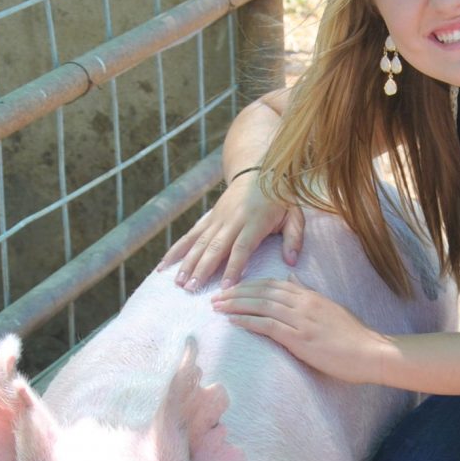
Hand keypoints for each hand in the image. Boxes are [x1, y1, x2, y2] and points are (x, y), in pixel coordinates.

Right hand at [158, 175, 304, 289]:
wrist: (259, 172)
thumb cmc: (280, 199)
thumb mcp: (295, 215)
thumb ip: (294, 238)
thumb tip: (292, 261)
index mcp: (255, 222)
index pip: (242, 248)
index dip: (233, 267)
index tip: (225, 287)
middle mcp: (232, 220)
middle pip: (215, 247)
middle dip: (202, 269)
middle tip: (192, 289)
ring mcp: (218, 219)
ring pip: (199, 243)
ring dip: (187, 263)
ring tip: (179, 283)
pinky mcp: (209, 218)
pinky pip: (190, 236)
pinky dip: (176, 251)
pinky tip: (164, 266)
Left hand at [212, 275, 388, 383]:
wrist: (370, 351)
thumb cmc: (352, 335)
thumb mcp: (330, 307)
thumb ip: (308, 293)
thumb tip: (291, 279)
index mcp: (310, 295)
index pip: (272, 284)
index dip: (249, 284)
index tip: (232, 288)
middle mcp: (303, 303)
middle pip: (262, 291)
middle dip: (236, 292)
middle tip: (216, 296)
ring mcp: (301, 319)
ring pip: (261, 305)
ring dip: (236, 305)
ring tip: (217, 307)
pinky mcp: (300, 338)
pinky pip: (268, 325)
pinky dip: (248, 320)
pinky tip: (233, 321)